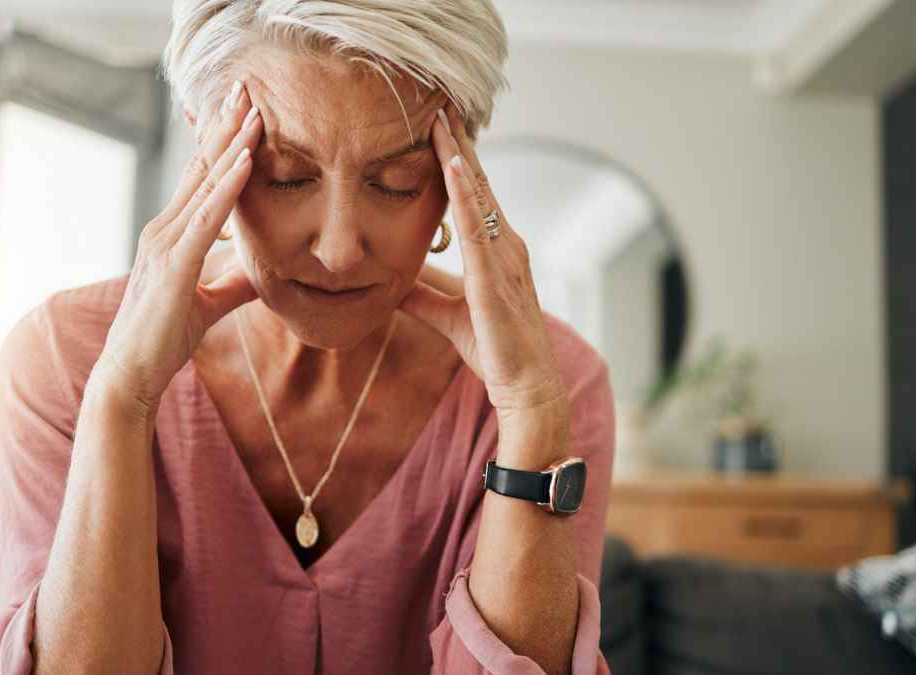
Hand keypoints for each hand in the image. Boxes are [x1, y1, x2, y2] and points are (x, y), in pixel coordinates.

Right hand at [90, 83, 262, 413]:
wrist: (131, 374)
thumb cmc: (163, 339)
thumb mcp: (210, 304)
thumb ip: (235, 283)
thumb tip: (264, 272)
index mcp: (171, 235)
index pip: (200, 179)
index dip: (222, 142)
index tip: (244, 110)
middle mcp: (164, 229)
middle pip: (200, 168)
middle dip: (224, 126)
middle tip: (246, 87)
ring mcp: (165, 243)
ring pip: (205, 184)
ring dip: (231, 145)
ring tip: (254, 110)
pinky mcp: (174, 265)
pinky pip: (206, 219)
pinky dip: (227, 188)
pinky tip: (245, 162)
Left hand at [399, 104, 567, 421]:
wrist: (524, 387)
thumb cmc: (495, 352)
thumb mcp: (447, 314)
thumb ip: (423, 292)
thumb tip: (391, 279)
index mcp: (497, 251)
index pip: (473, 196)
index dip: (456, 162)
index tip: (438, 128)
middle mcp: (506, 245)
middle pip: (478, 184)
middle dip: (459, 144)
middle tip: (439, 104)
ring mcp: (505, 256)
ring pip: (479, 195)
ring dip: (459, 156)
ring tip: (441, 119)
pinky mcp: (496, 275)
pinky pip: (479, 225)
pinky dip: (465, 194)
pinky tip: (451, 166)